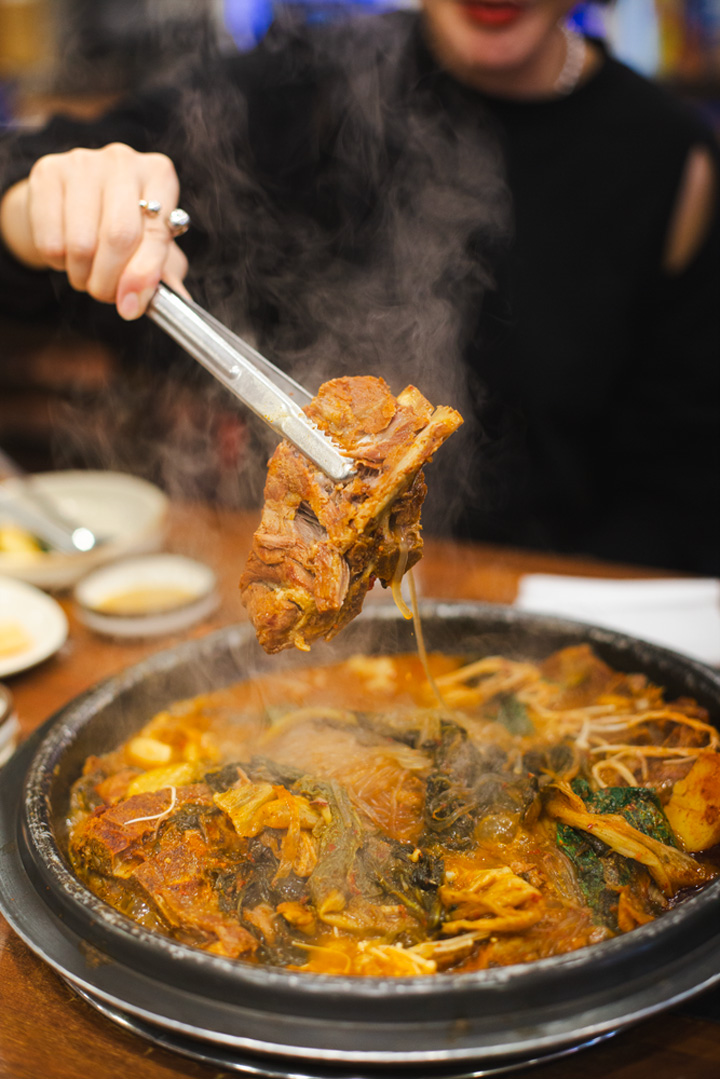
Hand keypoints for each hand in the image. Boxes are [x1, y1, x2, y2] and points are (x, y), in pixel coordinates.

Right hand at [0, 143, 188, 319]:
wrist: (70, 199)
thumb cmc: (121, 225)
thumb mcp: (150, 245)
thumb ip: (164, 273)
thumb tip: (179, 299)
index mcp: (159, 176)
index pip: (155, 234)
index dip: (143, 276)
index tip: (131, 307)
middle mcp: (123, 161)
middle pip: (118, 237)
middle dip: (110, 281)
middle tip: (106, 294)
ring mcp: (83, 162)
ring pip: (81, 244)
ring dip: (83, 276)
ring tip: (87, 274)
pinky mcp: (47, 172)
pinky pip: (51, 240)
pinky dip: (57, 263)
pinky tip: (66, 255)